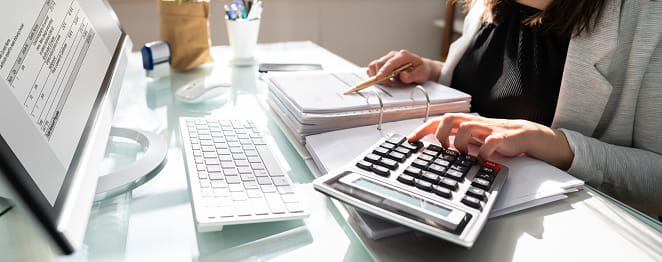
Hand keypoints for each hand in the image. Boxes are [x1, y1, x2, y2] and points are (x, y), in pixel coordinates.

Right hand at [366, 50, 440, 84]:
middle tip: (388, 83)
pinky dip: (375, 74)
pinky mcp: (384, 62)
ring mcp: (388, 58)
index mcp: (403, 55)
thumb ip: (411, 76)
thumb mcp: (421, 74)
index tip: (379, 78)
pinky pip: (374, 67)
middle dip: (380, 75)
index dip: (383, 71)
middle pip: (380, 63)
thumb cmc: (421, 70)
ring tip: (387, 81)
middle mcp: (394, 55)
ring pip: (374, 65)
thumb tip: (402, 75)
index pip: (390, 63)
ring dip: (376, 75)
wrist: (421, 68)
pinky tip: (384, 79)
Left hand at [407, 113, 573, 169]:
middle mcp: (473, 123)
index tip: (410, 140)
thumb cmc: (494, 137)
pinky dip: (483, 151)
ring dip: (460, 142)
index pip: (439, 120)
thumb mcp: (470, 138)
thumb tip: (432, 148)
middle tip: (442, 147)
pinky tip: (481, 159)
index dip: (423, 129)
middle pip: (450, 118)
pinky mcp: (502, 137)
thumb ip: (454, 139)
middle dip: (441, 132)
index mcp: (464, 123)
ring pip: (467, 126)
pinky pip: (491, 141)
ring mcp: (487, 129)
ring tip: (461, 155)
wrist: (523, 136)